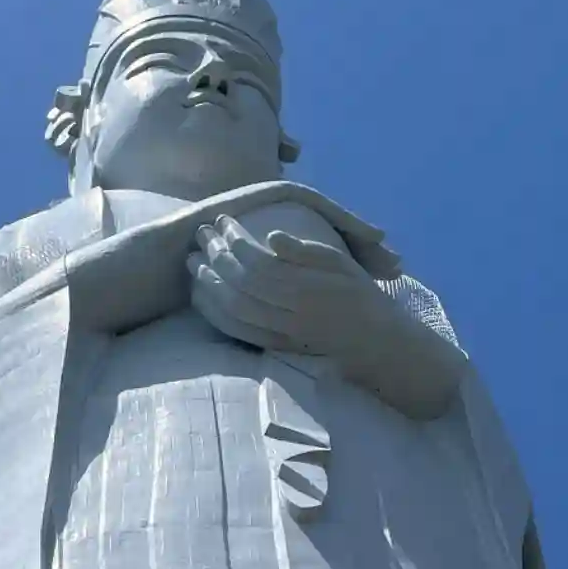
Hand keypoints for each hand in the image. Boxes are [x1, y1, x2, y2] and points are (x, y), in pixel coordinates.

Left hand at [187, 212, 382, 353]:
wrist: (373, 342)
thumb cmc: (358, 294)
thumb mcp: (342, 263)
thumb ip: (305, 252)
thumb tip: (272, 236)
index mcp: (309, 288)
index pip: (260, 262)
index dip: (237, 241)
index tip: (224, 221)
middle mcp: (293, 314)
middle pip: (242, 284)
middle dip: (217, 256)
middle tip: (202, 234)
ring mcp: (281, 334)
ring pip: (235, 309)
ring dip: (210, 284)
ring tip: (195, 260)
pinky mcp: (274, 348)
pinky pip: (237, 332)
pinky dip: (215, 313)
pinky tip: (202, 294)